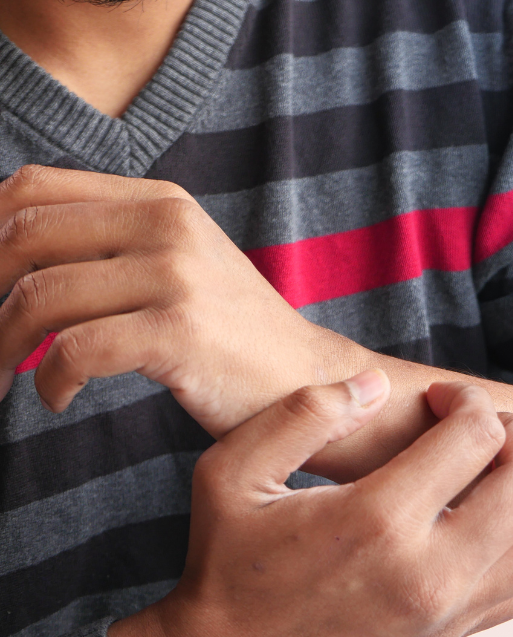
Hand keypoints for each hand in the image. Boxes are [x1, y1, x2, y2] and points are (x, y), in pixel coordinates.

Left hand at [0, 164, 353, 436]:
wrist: (308, 379)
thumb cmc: (231, 333)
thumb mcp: (179, 265)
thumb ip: (113, 244)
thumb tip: (9, 248)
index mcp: (162, 202)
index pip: (36, 188)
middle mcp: (168, 225)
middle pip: (25, 238)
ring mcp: (177, 276)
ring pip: (41, 298)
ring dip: (2, 349)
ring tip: (4, 381)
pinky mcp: (181, 332)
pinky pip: (77, 350)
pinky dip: (50, 381)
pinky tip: (56, 398)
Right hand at [108, 375, 512, 636]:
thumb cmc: (225, 563)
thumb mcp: (232, 472)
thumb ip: (304, 414)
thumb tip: (378, 383)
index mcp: (377, 519)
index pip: (477, 436)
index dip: (468, 399)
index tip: (442, 397)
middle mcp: (429, 571)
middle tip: (482, 425)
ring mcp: (448, 612)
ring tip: (502, 470)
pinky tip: (485, 525)